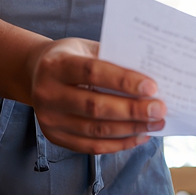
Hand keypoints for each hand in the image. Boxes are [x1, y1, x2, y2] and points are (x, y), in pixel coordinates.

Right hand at [26, 38, 165, 153]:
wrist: (36, 73)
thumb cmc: (70, 57)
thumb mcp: (85, 48)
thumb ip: (112, 59)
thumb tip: (149, 80)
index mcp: (56, 65)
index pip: (93, 73)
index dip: (123, 81)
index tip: (152, 87)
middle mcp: (48, 93)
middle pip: (95, 106)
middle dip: (132, 110)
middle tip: (160, 109)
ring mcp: (49, 119)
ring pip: (96, 130)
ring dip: (131, 129)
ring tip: (156, 123)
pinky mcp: (55, 137)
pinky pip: (91, 147)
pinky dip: (119, 144)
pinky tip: (140, 135)